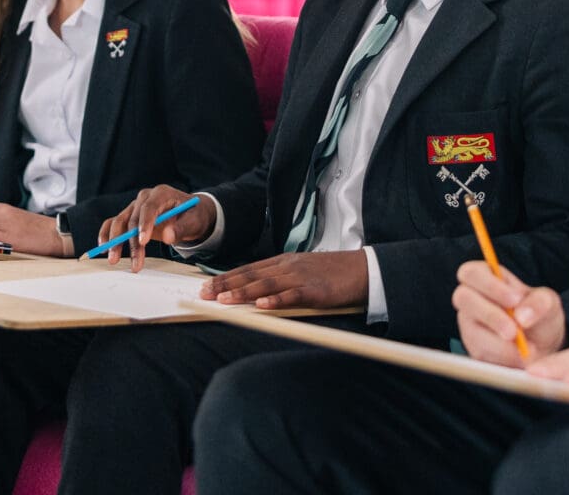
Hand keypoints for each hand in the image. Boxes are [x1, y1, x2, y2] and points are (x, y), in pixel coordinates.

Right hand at [98, 185, 212, 270]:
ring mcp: (135, 206)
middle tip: (135, 263)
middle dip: (132, 242)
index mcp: (161, 194)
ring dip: (115, 241)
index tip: (143, 242)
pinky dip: (107, 233)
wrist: (189, 214)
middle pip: (133, 218)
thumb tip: (167, 236)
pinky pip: (114, 223)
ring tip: (114, 260)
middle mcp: (145, 198)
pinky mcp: (130, 216)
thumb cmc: (192, 216)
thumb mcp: (194, 222)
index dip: (144, 224)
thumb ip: (182, 228)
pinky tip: (103, 247)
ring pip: (120, 221)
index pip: (149, 207)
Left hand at [198, 250, 368, 309]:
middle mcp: (288, 266)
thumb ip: (282, 279)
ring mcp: (301, 277)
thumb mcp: (302, 272)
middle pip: (252, 275)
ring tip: (225, 300)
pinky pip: (292, 295)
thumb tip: (258, 293)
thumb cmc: (332, 274)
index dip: (227, 277)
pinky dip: (276, 301)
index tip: (207, 286)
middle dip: (226, 285)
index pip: (249, 269)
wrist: (363, 270)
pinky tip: (262, 306)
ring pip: (267, 284)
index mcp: (284, 262)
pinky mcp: (315, 290)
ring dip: (244, 293)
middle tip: (205, 294)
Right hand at [453, 261, 564, 366]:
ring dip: (500, 343)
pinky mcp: (473, 349)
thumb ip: (539, 302)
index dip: (489, 285)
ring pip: (472, 331)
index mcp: (485, 277)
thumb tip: (521, 316)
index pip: (471, 273)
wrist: (541, 343)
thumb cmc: (539, 314)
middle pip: (463, 298)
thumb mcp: (548, 302)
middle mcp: (470, 299)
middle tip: (514, 331)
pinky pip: (480, 354)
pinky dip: (503, 358)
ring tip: (527, 349)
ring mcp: (469, 325)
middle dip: (491, 315)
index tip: (515, 300)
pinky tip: (520, 357)